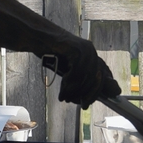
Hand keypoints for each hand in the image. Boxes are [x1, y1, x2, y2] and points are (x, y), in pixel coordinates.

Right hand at [0, 0, 120, 107]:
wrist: (39, 37)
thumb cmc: (52, 52)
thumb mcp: (68, 67)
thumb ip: (79, 78)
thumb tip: (87, 96)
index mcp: (91, 54)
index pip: (104, 73)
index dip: (102, 89)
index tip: (95, 100)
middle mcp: (91, 50)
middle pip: (97, 78)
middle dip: (89, 94)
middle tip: (81, 105)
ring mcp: (84, 49)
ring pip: (86, 78)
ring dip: (75, 91)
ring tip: (65, 98)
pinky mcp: (76, 49)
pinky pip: (77, 72)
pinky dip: (69, 84)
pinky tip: (63, 90)